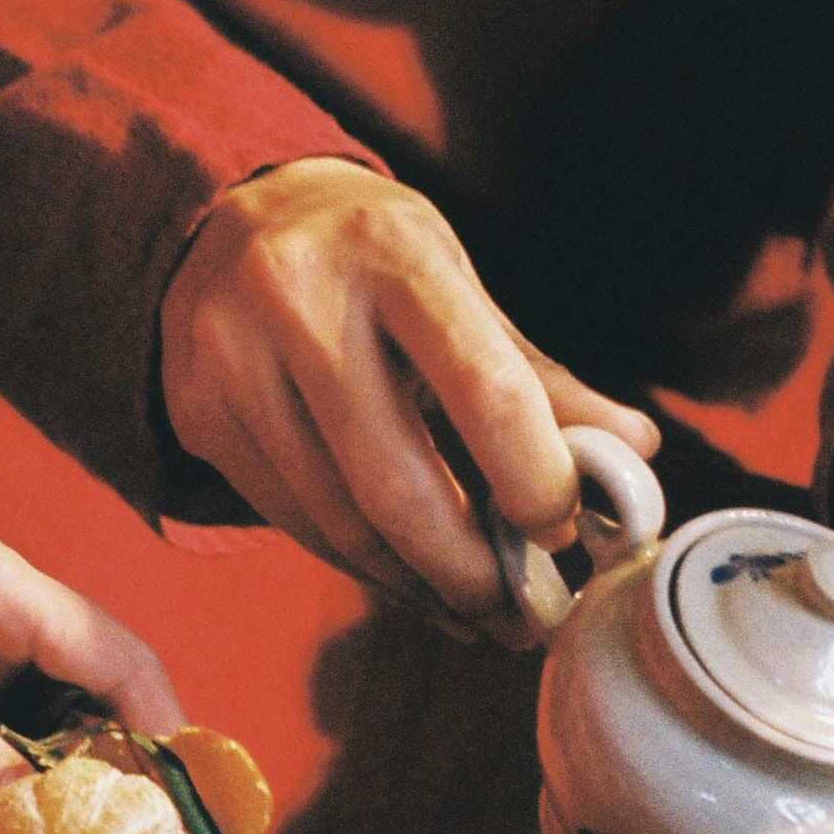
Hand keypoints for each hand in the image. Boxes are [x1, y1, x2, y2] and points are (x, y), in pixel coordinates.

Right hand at [159, 159, 658, 621]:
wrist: (230, 218)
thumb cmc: (370, 258)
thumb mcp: (454, 283)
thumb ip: (535, 373)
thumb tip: (632, 450)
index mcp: (392, 251)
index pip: (483, 389)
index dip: (534, 480)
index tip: (562, 533)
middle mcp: (300, 297)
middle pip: (400, 484)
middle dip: (471, 571)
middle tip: (519, 614)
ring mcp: (235, 358)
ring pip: (341, 520)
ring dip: (418, 586)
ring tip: (472, 611)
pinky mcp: (200, 412)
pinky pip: (295, 522)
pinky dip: (361, 566)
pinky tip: (406, 581)